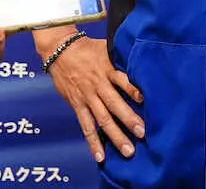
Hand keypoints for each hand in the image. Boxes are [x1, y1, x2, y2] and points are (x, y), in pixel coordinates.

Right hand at [44, 35, 143, 162]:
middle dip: (129, 119)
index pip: (122, 79)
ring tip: (128, 151)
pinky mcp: (78, 105)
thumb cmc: (87, 49)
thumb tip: (143, 64)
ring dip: (115, 136)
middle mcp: (98, 85)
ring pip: (103, 119)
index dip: (133, 89)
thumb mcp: (106, 48)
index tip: (145, 99)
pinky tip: (100, 156)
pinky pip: (86, 126)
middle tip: (143, 133)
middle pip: (114, 104)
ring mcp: (87, 97)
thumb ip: (122, 58)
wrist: (59, 50)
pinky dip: (93, 142)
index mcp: (107, 69)